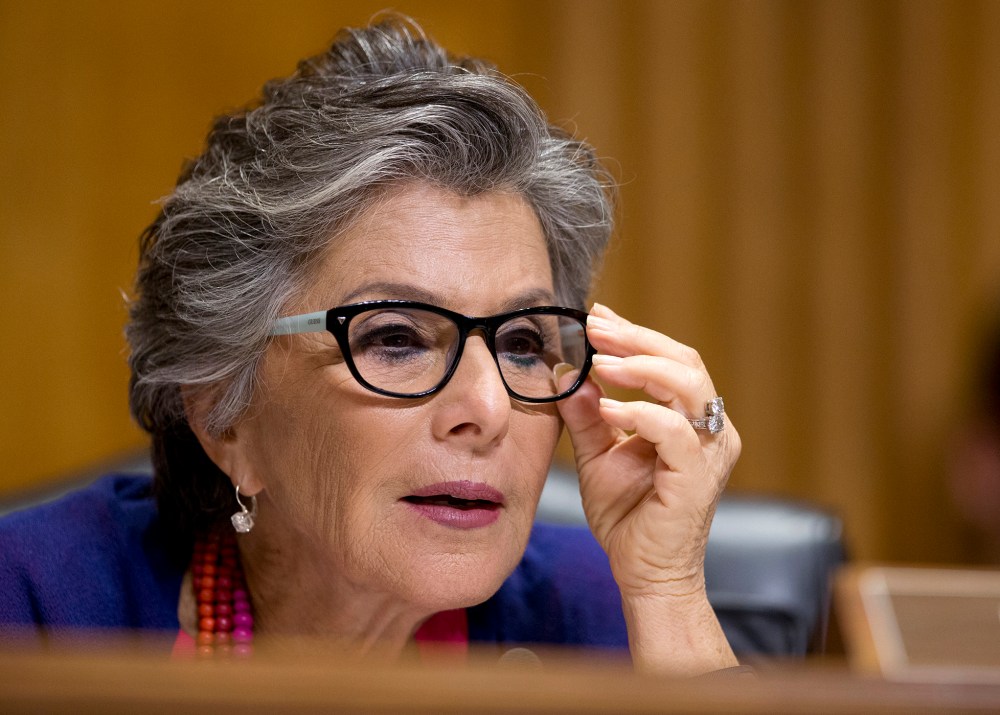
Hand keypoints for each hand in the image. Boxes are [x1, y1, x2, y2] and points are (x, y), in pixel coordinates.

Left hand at [556, 303, 740, 599]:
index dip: (635, 334)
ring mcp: (709, 451)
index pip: (670, 360)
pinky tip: (607, 406)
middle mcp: (709, 429)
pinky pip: (673, 430)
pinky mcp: (698, 475)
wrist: (643, 571)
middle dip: (636, 338)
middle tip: (594, 327)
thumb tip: (566, 373)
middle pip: (683, 360)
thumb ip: (586, 415)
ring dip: (641, 365)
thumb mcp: (597, 454)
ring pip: (687, 384)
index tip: (596, 316)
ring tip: (600, 360)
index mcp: (690, 418)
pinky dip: (639, 412)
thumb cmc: (627, 515)